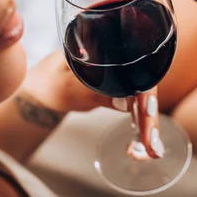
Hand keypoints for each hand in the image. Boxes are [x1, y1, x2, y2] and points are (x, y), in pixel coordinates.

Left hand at [22, 50, 163, 158]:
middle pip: (144, 84)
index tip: (147, 111)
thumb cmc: (49, 81)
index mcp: (106, 47)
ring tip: (153, 149)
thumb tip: (127, 103)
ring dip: (150, 124)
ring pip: (144, 98)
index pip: (135, 66)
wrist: (42, 86)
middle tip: (151, 143)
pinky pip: (138, 106)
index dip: (144, 88)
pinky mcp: (123, 88)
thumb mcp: (66, 87)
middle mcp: (120, 57)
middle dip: (150, 115)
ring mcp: (123, 74)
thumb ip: (93, 91)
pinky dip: (143, 124)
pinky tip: (147, 143)